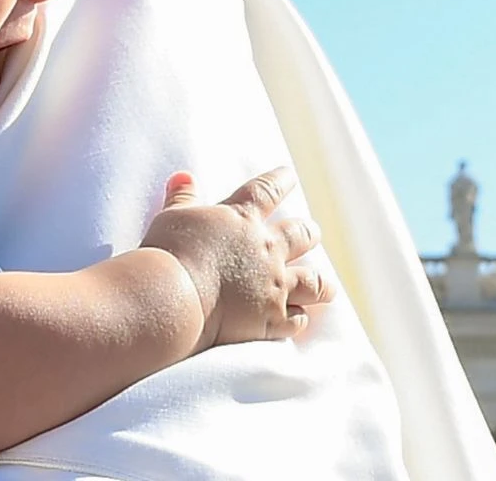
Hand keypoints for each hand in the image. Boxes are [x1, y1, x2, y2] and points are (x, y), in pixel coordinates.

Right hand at [139, 166, 333, 352]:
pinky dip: (298, 318)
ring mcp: (274, 287)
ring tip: (326, 285)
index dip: (280, 181)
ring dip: (320, 283)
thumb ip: (182, 197)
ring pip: (313, 282)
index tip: (288, 175)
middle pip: (301, 235)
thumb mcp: (172, 218)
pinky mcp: (271, 320)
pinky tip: (298, 318)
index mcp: (242, 219)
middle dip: (308, 232)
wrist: (174, 297)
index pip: (267, 191)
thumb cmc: (169, 252)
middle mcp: (267, 250)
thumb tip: (183, 176)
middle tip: (312, 232)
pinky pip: (297, 320)